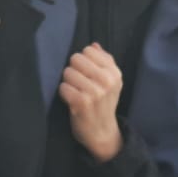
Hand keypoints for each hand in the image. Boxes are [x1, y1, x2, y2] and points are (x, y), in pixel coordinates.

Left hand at [58, 43, 123, 162]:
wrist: (102, 132)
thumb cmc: (104, 103)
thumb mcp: (111, 82)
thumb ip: (104, 61)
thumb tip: (94, 45)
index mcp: (114, 73)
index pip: (88, 50)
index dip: (83, 61)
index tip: (87, 74)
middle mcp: (106, 81)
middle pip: (76, 59)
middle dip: (74, 70)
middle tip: (80, 84)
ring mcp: (94, 92)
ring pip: (67, 72)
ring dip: (68, 83)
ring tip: (76, 92)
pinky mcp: (81, 102)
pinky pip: (63, 87)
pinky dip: (64, 94)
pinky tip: (72, 100)